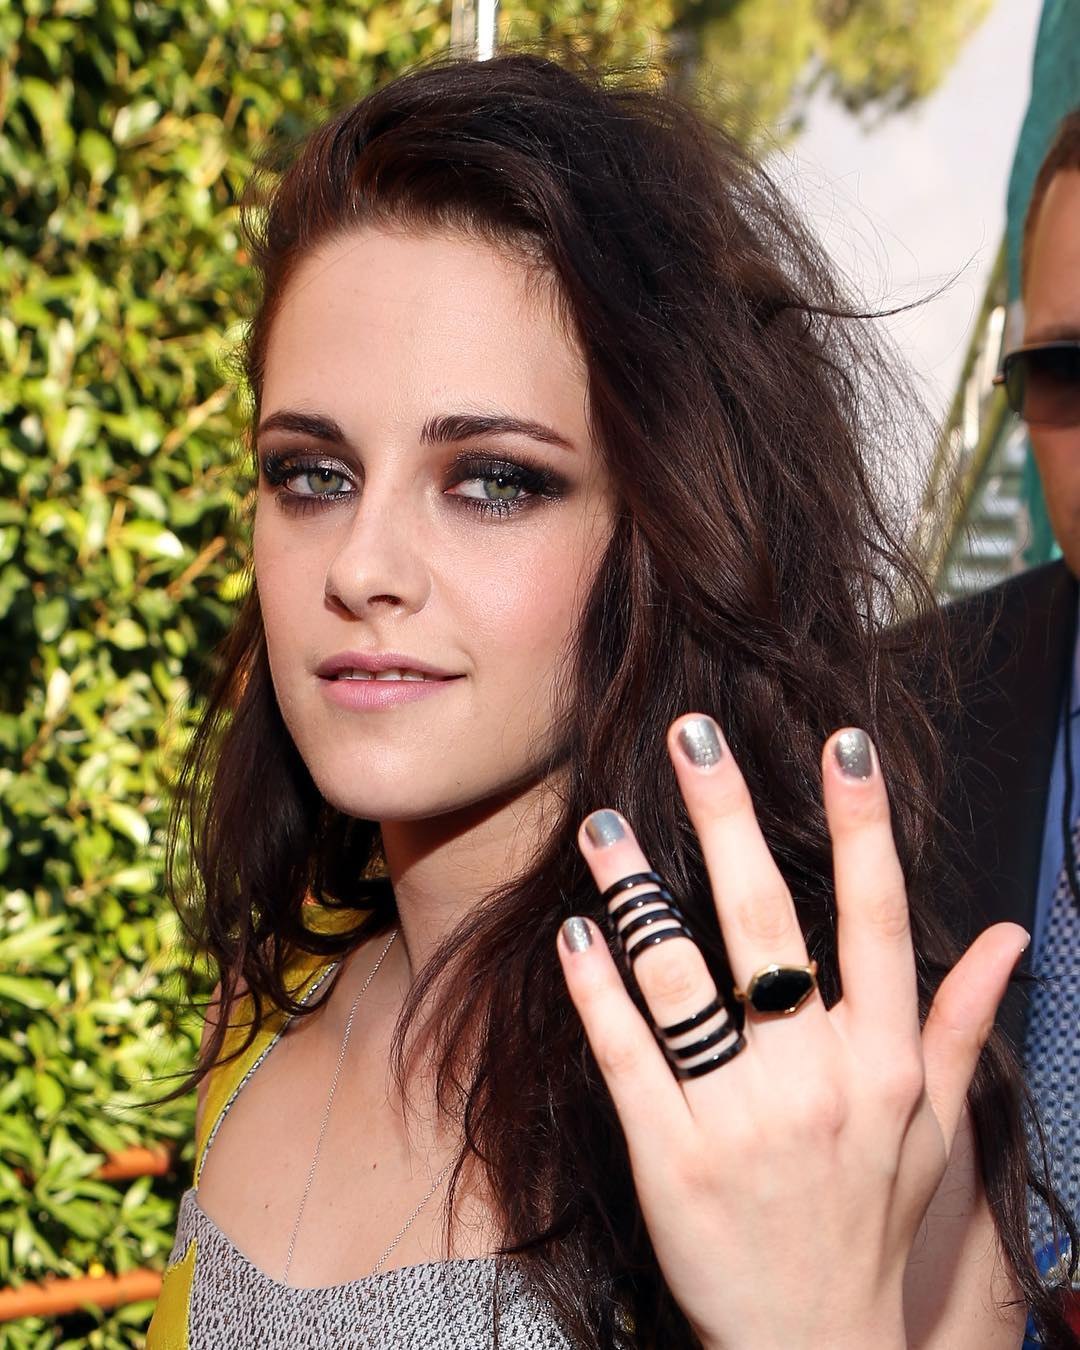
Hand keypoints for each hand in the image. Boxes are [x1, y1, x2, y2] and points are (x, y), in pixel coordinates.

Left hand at [556, 716, 1026, 1349]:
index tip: (843, 744)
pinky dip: (597, 990)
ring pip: (681, 980)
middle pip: (766, 925)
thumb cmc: (870, 1217)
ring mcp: (740, 1119)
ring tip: (602, 822)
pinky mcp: (669, 1158)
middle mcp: (817, 1078)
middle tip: (691, 737)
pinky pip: (626, 1058)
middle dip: (728, 821)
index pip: (877, 919)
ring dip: (638, 893)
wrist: (814, 1345)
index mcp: (882, 1059)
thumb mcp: (933, 1124)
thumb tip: (1007, 938)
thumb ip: (958, 1023)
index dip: (864, 827)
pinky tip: (574, 933)